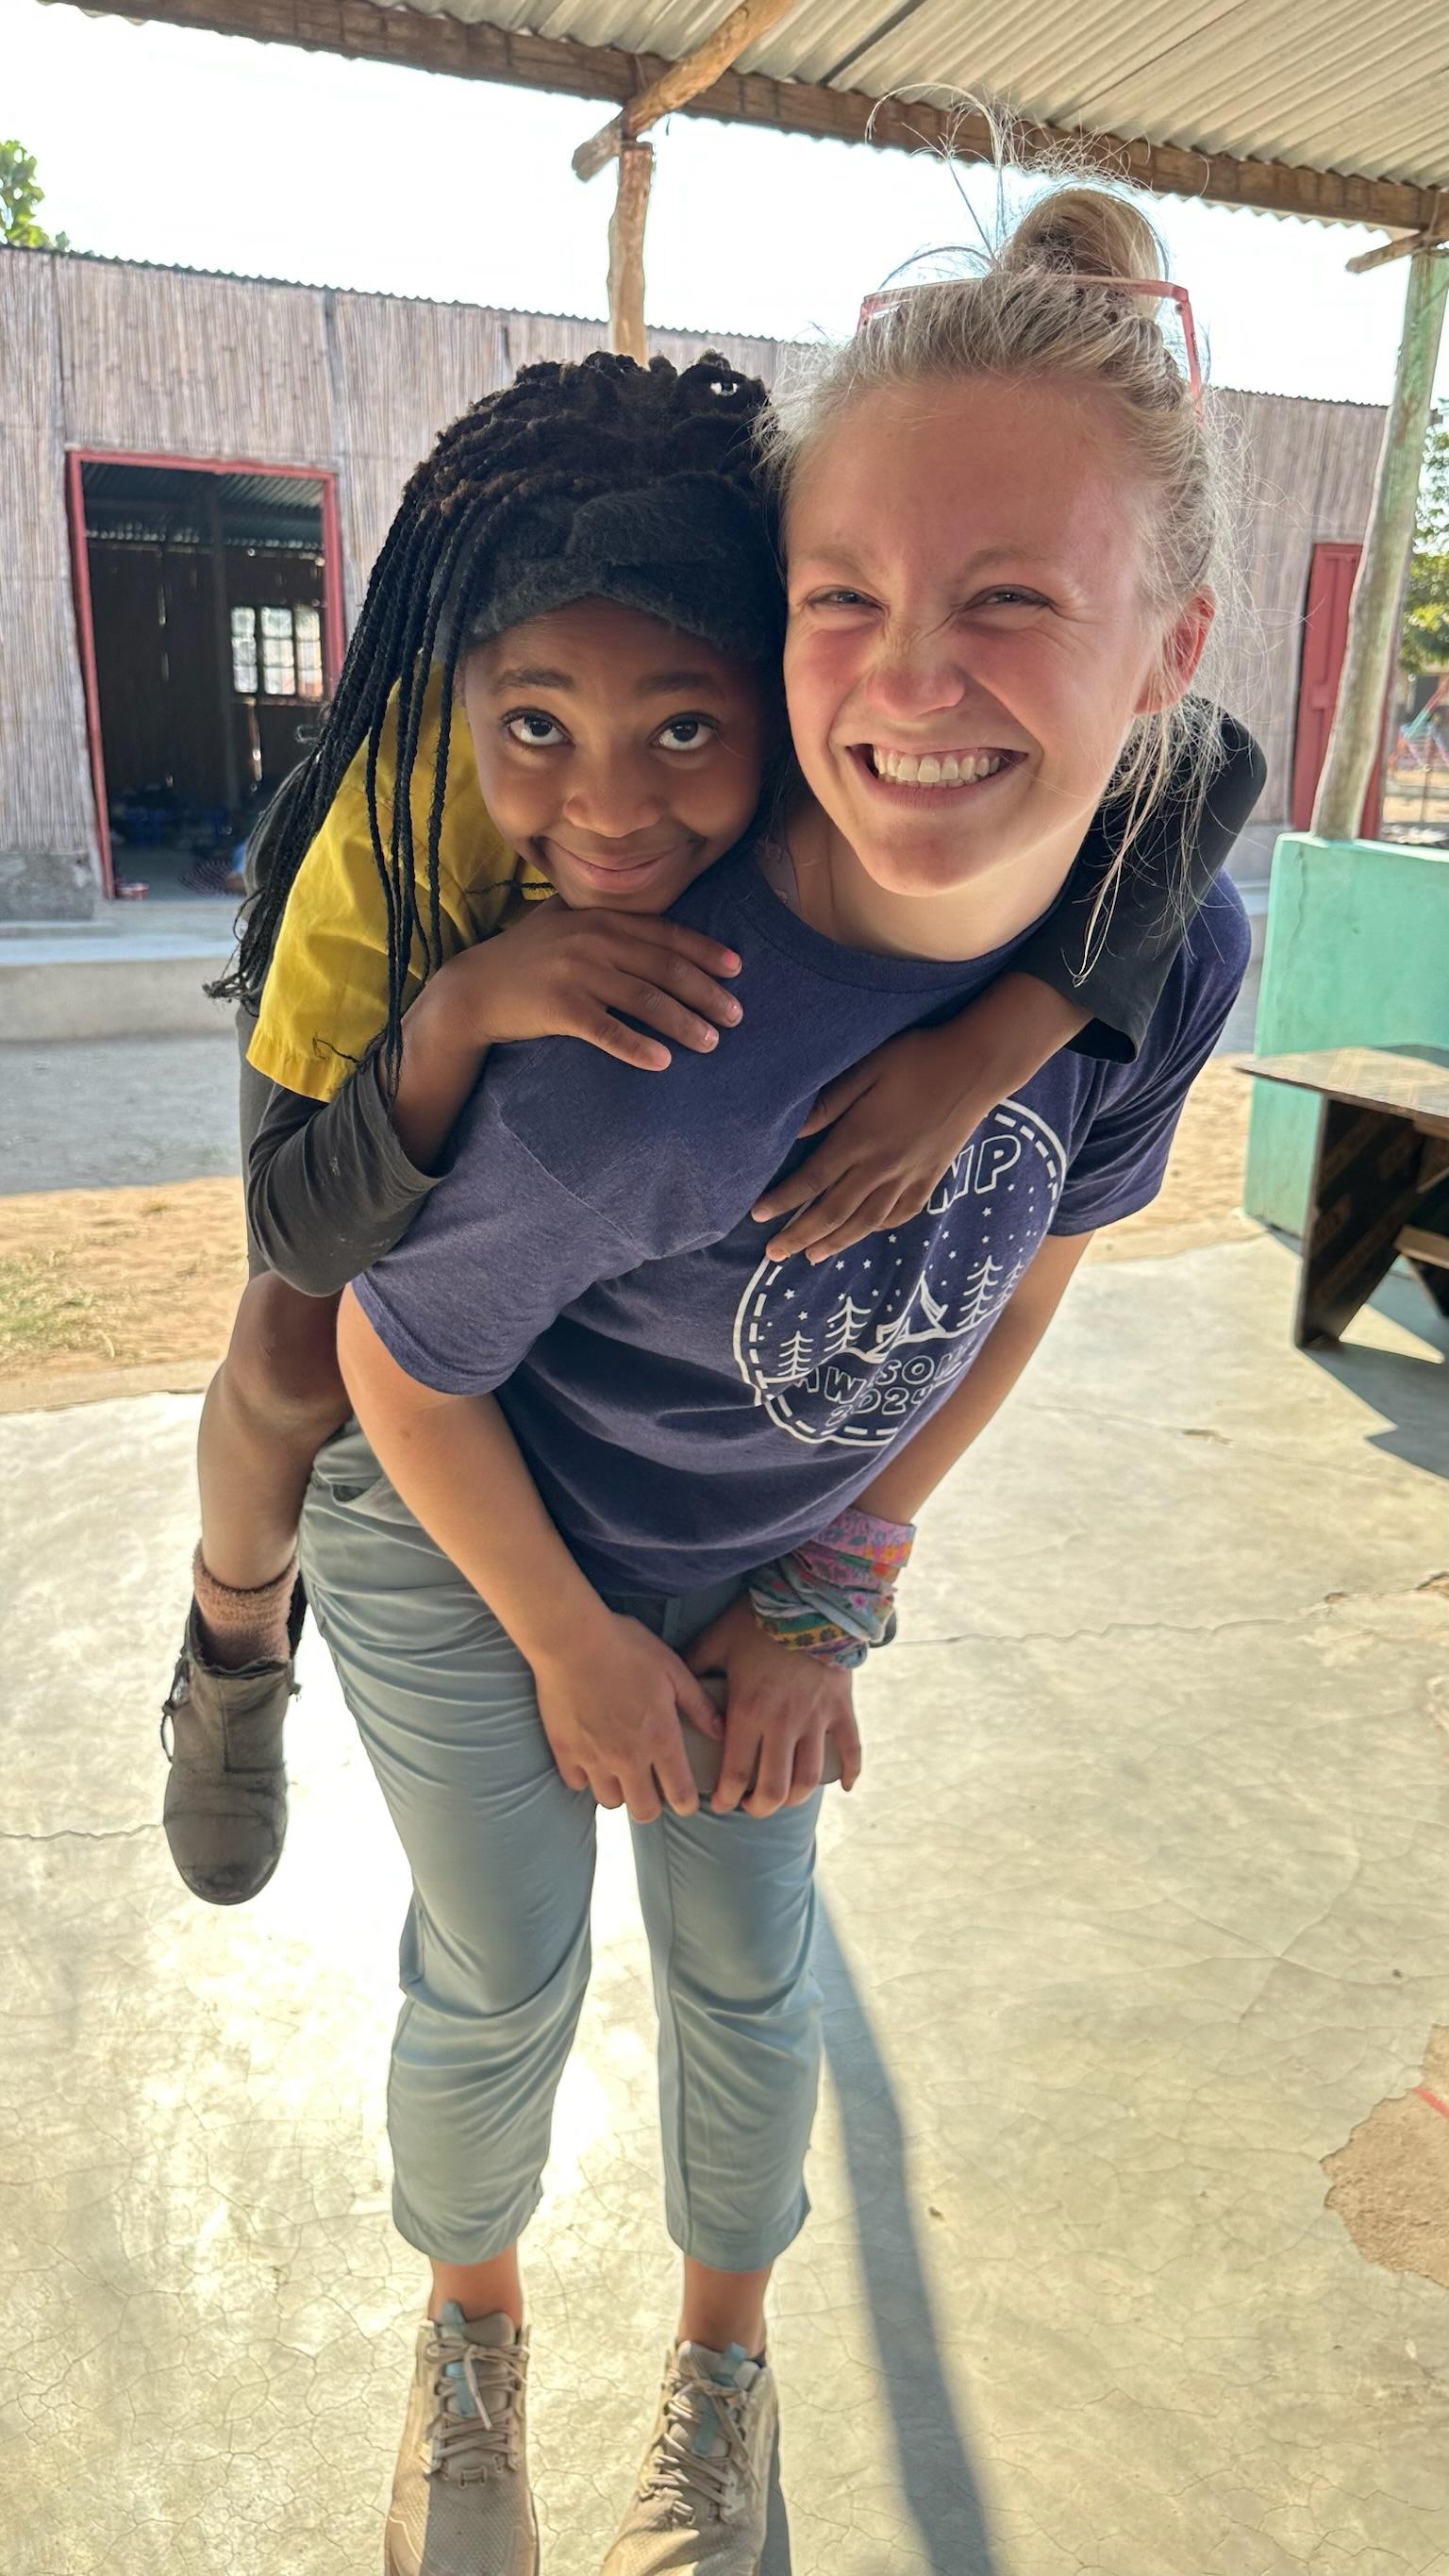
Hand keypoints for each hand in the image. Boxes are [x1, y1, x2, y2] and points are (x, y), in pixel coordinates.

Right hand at [431, 900, 741, 1071]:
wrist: (474, 988)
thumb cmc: (524, 956)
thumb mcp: (562, 922)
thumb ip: (602, 917)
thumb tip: (649, 918)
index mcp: (600, 919)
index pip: (665, 935)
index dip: (704, 952)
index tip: (736, 970)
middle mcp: (593, 942)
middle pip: (665, 969)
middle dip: (707, 993)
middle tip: (735, 1016)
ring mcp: (577, 974)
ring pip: (646, 1000)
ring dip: (684, 1023)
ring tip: (710, 1042)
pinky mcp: (561, 1009)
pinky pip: (609, 1032)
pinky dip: (639, 1047)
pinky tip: (663, 1062)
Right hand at [530, 1611, 724, 1822]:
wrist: (571, 1638)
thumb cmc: (626, 1648)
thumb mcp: (672, 1670)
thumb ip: (699, 1705)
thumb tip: (720, 1732)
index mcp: (660, 1739)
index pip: (680, 1795)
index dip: (687, 1803)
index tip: (685, 1798)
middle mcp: (628, 1757)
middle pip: (643, 1811)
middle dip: (653, 1805)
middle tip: (652, 1784)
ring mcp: (593, 1758)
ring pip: (609, 1801)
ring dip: (619, 1791)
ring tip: (620, 1770)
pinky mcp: (564, 1751)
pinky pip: (576, 1783)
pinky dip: (585, 1777)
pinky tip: (591, 1758)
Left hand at [686, 1596, 860, 1816]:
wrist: (811, 1600)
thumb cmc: (758, 1620)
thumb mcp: (716, 1640)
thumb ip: (693, 1668)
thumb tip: (671, 1687)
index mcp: (748, 1711)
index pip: (735, 1773)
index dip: (727, 1798)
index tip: (720, 1805)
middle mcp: (783, 1724)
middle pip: (773, 1787)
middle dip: (759, 1807)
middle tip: (750, 1806)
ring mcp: (815, 1719)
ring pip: (808, 1777)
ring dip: (795, 1797)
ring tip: (783, 1798)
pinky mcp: (841, 1709)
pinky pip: (851, 1749)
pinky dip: (850, 1772)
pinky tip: (845, 1786)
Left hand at [751, 1027, 989, 1263]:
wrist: (976, 1066)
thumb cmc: (916, 1059)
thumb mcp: (866, 1068)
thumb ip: (829, 1102)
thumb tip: (792, 1129)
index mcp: (859, 1138)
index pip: (811, 1179)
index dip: (782, 1200)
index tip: (757, 1216)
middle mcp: (881, 1166)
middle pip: (832, 1211)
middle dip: (799, 1235)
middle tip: (772, 1254)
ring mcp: (908, 1176)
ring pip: (865, 1221)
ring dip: (835, 1242)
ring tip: (810, 1256)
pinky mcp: (931, 1177)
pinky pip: (901, 1214)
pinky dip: (879, 1228)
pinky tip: (864, 1234)